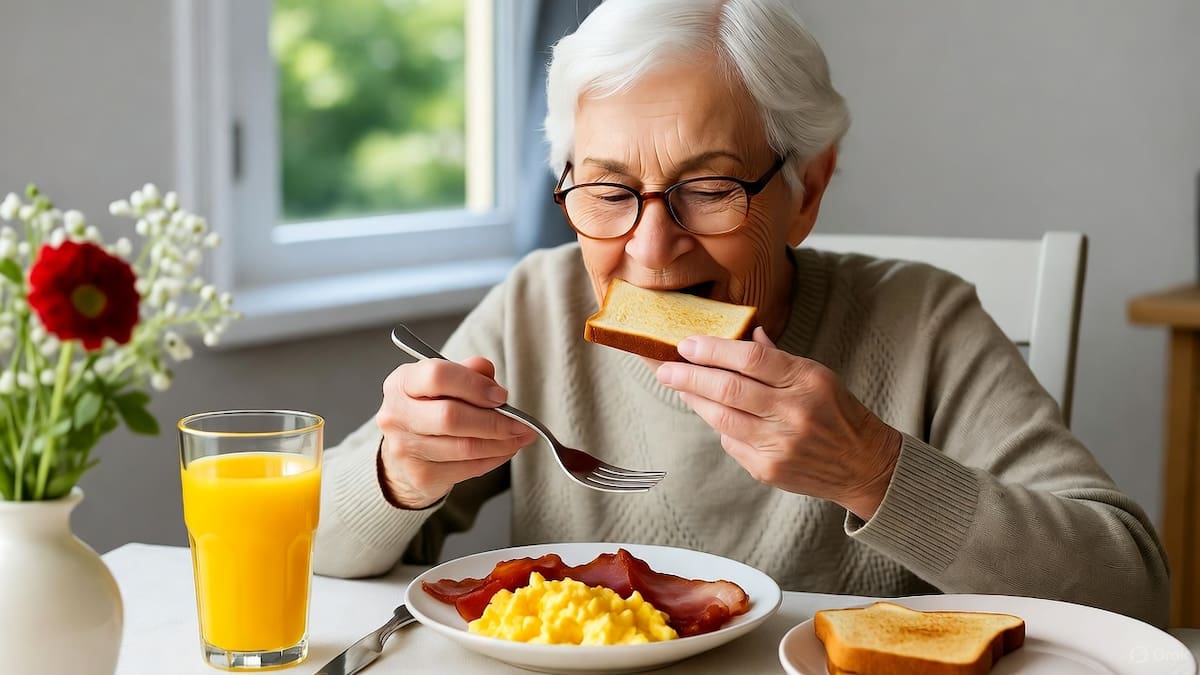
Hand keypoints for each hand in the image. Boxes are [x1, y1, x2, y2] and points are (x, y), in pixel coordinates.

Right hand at [375, 356, 536, 507]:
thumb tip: (485, 370)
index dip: (474, 385)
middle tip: (520, 422)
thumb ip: (468, 372)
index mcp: (402, 382)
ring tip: (519, 436)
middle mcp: (396, 415)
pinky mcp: (420, 476)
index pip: (437, 376)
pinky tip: (504, 450)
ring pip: (464, 447)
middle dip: (494, 421)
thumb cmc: (430, 410)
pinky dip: (494, 459)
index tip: (501, 395)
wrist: (405, 453)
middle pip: (451, 417)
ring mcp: (404, 449)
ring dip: (501, 443)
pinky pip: (468, 468)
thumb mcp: (446, 383)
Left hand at [655, 327, 901, 518]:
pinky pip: (730, 442)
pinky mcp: (768, 469)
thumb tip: (743, 333)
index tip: (686, 344)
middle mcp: (793, 412)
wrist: (864, 464)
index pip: (750, 359)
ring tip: (678, 385)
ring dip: (694, 400)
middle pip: (728, 389)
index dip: (713, 349)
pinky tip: (713, 413)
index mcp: (806, 380)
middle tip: (663, 367)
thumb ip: (776, 357)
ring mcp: (779, 444)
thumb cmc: (836, 411)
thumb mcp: (816, 374)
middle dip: (688, 376)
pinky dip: (719, 425)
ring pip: (721, 418)